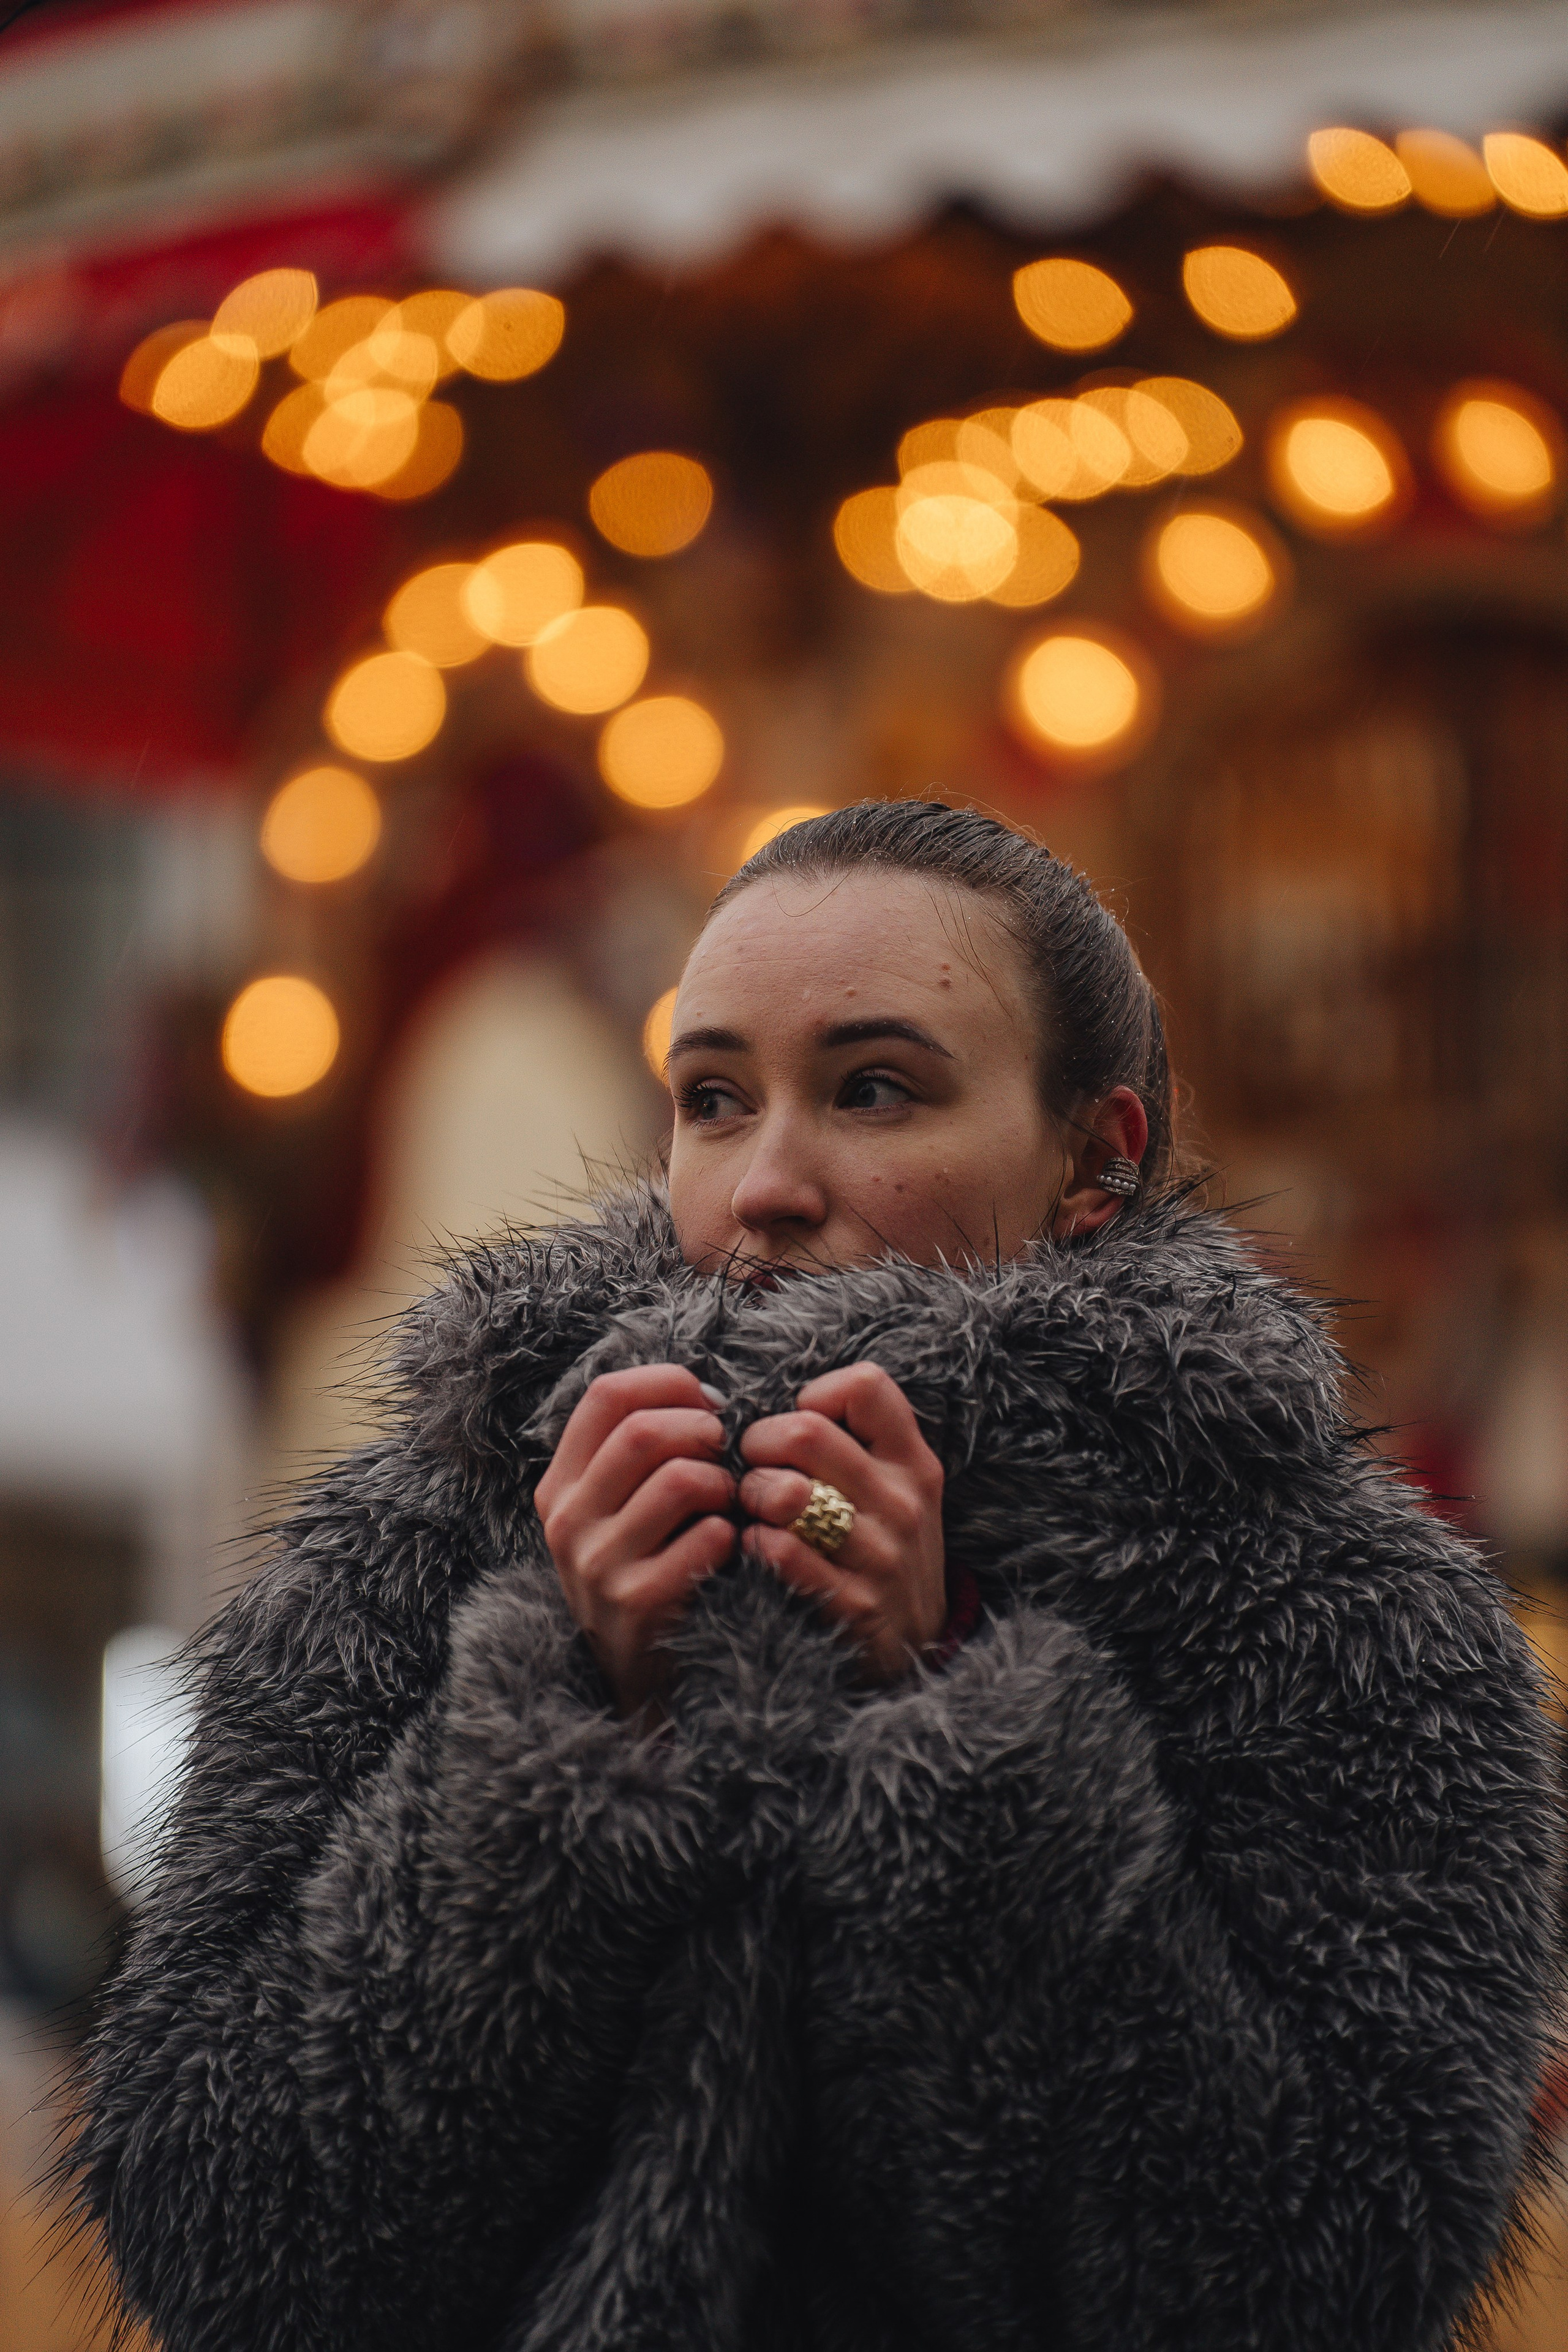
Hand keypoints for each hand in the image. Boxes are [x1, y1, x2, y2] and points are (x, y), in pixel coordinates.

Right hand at [534, 1365, 735, 1719]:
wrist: (636, 1676)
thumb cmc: (645, 1569)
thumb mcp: (617, 1509)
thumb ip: (640, 1452)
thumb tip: (705, 1397)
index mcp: (560, 1485)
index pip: (607, 1395)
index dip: (668, 1384)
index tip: (706, 1404)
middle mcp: (567, 1520)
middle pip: (644, 1431)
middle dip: (703, 1431)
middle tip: (726, 1453)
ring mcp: (597, 1564)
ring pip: (680, 1479)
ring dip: (723, 1483)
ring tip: (727, 1503)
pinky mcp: (636, 1602)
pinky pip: (706, 1537)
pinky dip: (731, 1532)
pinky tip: (726, 1546)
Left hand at [737, 1362, 945, 1682]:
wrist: (915, 1650)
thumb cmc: (882, 1552)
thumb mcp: (893, 1490)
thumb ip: (852, 1443)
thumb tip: (778, 1404)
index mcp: (913, 1463)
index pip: (866, 1386)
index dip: (815, 1396)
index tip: (800, 1427)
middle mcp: (903, 1504)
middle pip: (806, 1432)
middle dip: (758, 1444)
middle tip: (753, 1468)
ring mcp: (882, 1557)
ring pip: (786, 1493)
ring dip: (751, 1496)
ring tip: (754, 1509)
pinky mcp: (854, 1606)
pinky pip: (781, 1553)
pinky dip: (754, 1544)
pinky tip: (757, 1549)